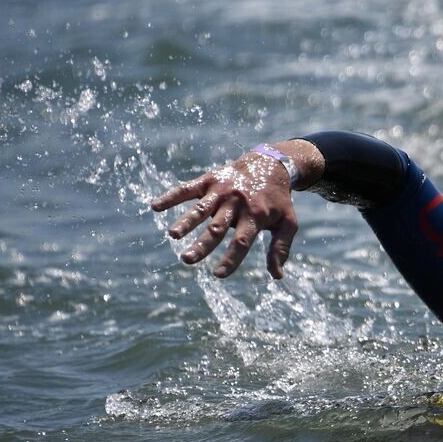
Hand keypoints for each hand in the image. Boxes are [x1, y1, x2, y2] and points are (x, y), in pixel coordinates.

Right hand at [151, 150, 299, 279]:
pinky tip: (155, 206)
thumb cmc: (278, 200)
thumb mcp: (287, 223)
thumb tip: (277, 276)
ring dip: (186, 222)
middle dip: (202, 245)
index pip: (241, 241)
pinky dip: (171, 196)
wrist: (270, 164)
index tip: (219, 275)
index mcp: (256, 216)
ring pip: (201, 209)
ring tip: (173, 235)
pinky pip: (188, 188)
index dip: (231, 258)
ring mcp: (221, 191)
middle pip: (217, 227)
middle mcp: (237, 203)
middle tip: (187, 260)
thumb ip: (280, 248)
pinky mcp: (209, 180)